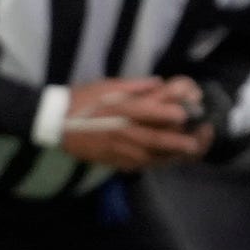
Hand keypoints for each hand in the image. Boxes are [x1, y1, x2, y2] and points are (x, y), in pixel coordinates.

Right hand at [60, 77, 209, 170]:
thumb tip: (159, 83)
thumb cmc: (80, 100)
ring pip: (152, 157)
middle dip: (181, 142)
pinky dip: (155, 164)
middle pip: (158, 140)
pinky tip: (163, 160)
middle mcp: (123, 130)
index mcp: (123, 109)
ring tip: (185, 153)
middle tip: (195, 140)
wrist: (54, 123)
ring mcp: (118, 149)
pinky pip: (139, 165)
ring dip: (172, 157)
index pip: (156, 112)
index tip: (186, 113)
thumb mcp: (107, 85)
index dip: (175, 114)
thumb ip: (135, 85)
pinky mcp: (112, 160)